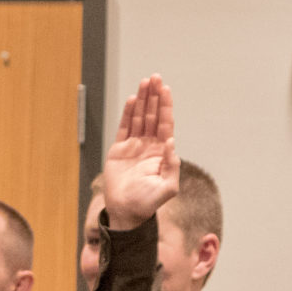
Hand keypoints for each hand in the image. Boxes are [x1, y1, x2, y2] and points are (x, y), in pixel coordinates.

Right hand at [100, 75, 180, 227]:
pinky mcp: (118, 150)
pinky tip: (132, 100)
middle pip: (153, 115)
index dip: (165, 106)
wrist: (126, 212)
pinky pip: (124, 127)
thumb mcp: (168, 187)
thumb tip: (172, 142)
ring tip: (145, 82)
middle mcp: (148, 145)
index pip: (165, 123)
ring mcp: (133, 146)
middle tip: (155, 78)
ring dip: (142, 100)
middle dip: (154, 96)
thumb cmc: (148, 203)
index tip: (165, 89)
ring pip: (139, 117)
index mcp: (161, 151)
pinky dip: (128, 113)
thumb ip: (172, 165)